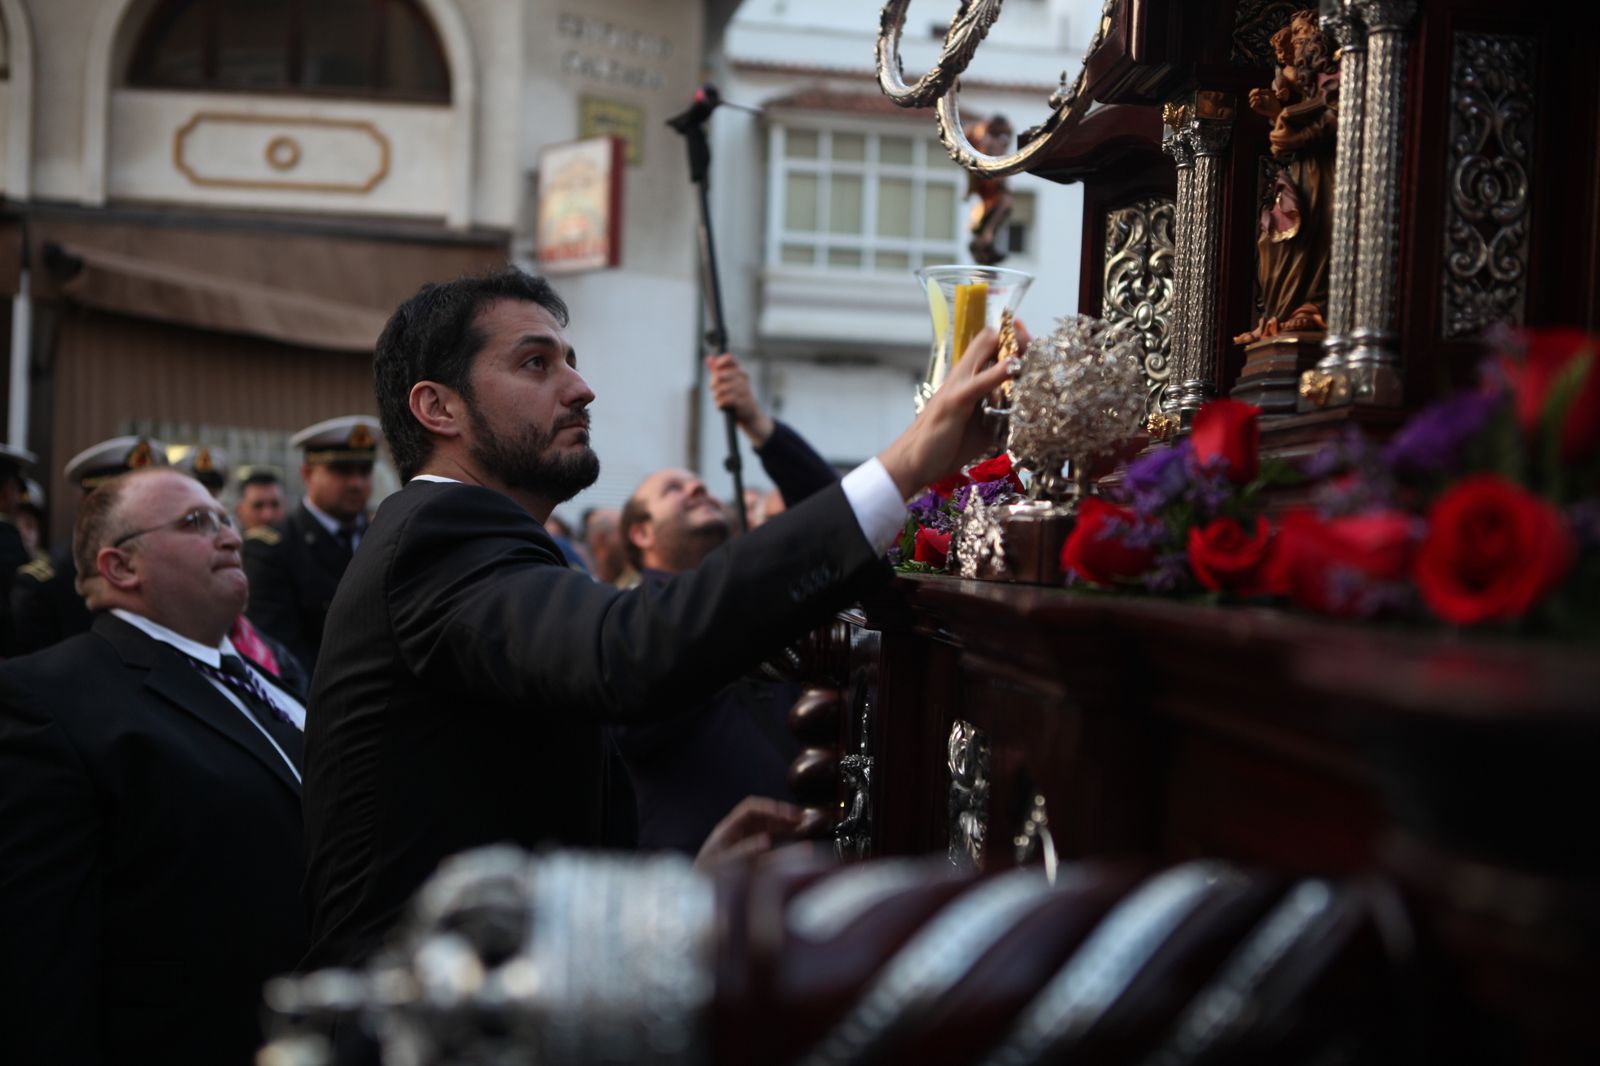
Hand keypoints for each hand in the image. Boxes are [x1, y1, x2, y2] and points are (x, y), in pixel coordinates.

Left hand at [693, 796, 802, 869]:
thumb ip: (744, 852)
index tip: (788, 814)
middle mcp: (736, 833)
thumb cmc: (705, 879)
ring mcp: (743, 844)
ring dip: (784, 826)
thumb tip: (766, 840)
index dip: (771, 807)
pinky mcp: (750, 858)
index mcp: (728, 829)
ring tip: (802, 828)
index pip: (751, 808)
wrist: (692, 898)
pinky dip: (783, 842)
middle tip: (801, 819)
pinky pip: (769, 843)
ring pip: (767, 828)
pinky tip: (796, 845)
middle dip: (782, 815)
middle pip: (762, 816)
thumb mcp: (723, 865)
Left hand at [708, 353, 774, 446]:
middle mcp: (743, 379)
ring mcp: (743, 390)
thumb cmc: (737, 396)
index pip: (729, 359)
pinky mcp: (741, 403)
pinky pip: (723, 401)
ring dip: (716, 396)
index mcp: (740, 371)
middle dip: (713, 383)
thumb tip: (708, 358)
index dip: (719, 362)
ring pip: (719, 390)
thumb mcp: (728, 381)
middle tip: (714, 388)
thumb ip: (718, 370)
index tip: (716, 369)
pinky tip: (722, 406)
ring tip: (720, 399)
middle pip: (719, 375)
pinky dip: (720, 404)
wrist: (751, 414)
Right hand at [876, 323, 1027, 498]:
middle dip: (1018, 338)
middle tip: (1037, 348)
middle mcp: (961, 375)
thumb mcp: (982, 428)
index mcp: (966, 379)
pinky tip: (1014, 367)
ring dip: (1012, 347)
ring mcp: (957, 385)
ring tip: (1030, 349)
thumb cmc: (944, 446)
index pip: (990, 345)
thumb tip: (1026, 415)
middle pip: (990, 338)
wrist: (913, 462)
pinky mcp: (955, 400)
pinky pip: (980, 381)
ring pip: (985, 348)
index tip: (1032, 346)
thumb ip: (1000, 415)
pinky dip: (998, 372)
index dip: (1014, 340)